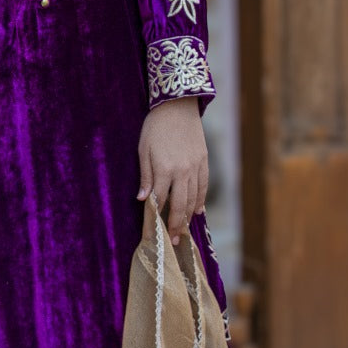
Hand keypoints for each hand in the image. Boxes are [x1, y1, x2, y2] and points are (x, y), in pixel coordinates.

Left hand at [137, 97, 208, 245]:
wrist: (178, 105)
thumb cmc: (155, 127)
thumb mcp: (143, 150)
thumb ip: (145, 176)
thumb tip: (143, 199)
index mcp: (164, 169)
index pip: (160, 200)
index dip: (157, 218)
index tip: (154, 233)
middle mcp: (182, 171)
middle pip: (180, 205)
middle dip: (176, 225)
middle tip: (173, 241)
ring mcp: (195, 166)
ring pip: (194, 198)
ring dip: (188, 216)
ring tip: (184, 231)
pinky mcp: (204, 161)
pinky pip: (203, 186)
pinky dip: (200, 200)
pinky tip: (197, 211)